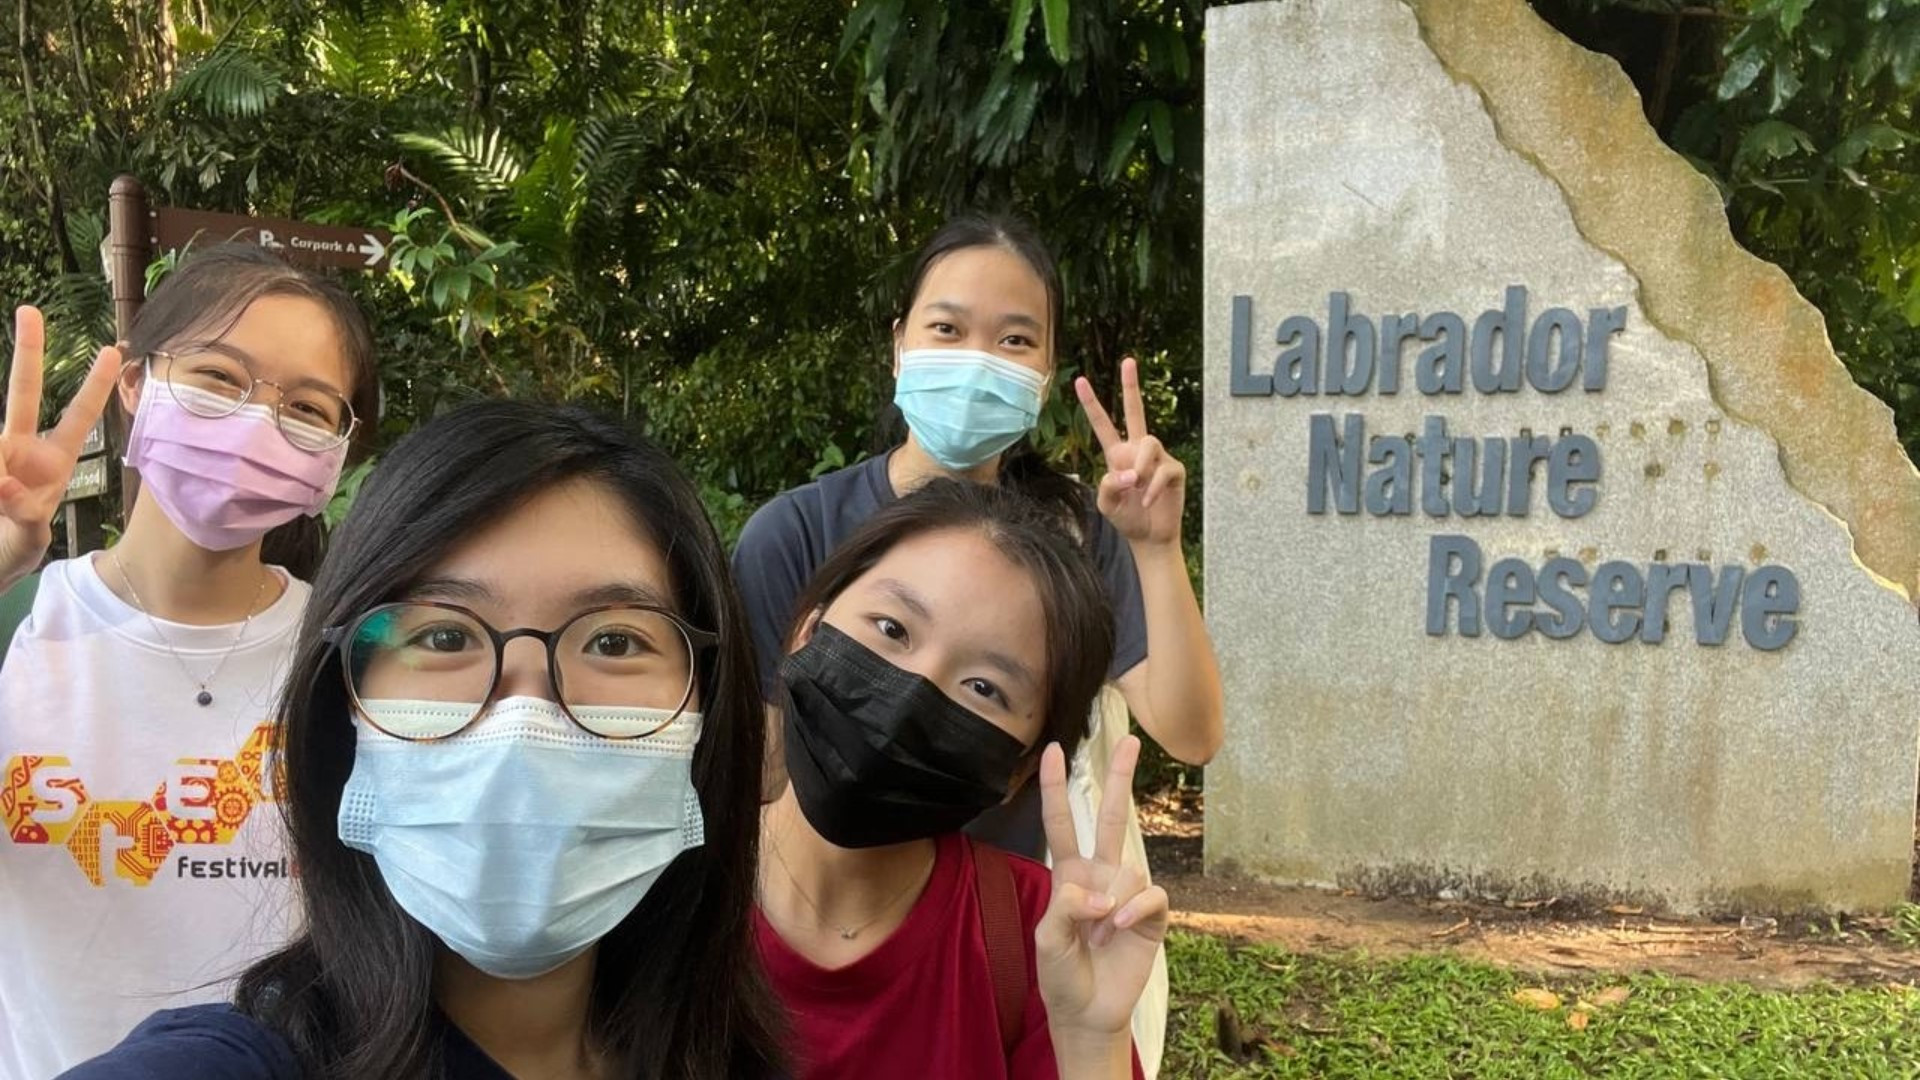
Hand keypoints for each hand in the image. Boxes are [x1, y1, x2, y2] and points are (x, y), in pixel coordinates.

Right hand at [0, 307, 121, 584]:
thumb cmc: (16, 544)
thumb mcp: (29, 535)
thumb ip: (24, 514)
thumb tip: (6, 481)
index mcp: (54, 460)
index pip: (78, 416)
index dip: (95, 386)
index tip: (113, 350)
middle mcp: (21, 447)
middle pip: (23, 393)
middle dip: (28, 353)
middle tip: (30, 310)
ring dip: (2, 481)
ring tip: (6, 501)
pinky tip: (0, 498)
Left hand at [1035, 735, 1168, 1038]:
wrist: (1088, 1013)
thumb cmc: (1061, 975)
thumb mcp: (1047, 940)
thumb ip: (1065, 908)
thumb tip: (1100, 893)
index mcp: (1069, 875)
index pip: (1062, 823)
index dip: (1055, 787)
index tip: (1052, 750)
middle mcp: (1100, 876)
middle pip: (1111, 818)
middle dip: (1119, 779)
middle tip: (1130, 740)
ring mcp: (1127, 894)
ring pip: (1128, 868)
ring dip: (1112, 900)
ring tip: (1099, 934)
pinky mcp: (1151, 916)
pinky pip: (1150, 894)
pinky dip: (1136, 907)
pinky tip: (1122, 924)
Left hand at [1075, 357, 1186, 546]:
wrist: (1150, 536)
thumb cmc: (1127, 517)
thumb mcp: (1106, 504)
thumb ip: (1108, 485)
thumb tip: (1130, 472)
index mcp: (1117, 455)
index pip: (1103, 425)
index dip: (1092, 404)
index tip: (1080, 381)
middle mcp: (1137, 451)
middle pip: (1136, 412)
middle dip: (1131, 386)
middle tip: (1128, 361)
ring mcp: (1157, 458)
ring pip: (1149, 443)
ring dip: (1140, 467)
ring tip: (1136, 486)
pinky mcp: (1174, 470)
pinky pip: (1163, 469)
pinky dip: (1152, 487)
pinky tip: (1148, 500)